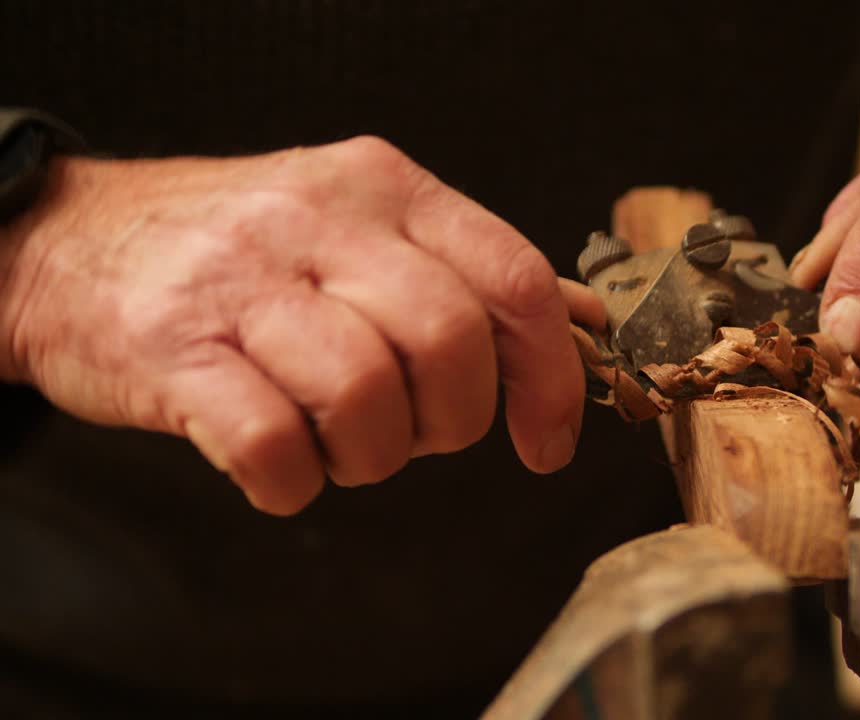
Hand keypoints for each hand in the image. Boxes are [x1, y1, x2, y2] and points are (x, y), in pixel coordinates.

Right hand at [0, 137, 596, 514]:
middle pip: (448, 342)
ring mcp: (240, 281)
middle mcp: (318, 219)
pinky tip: (282, 464)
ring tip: (339, 442)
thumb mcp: (360, 227)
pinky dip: (294, 481)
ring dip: (371, 455)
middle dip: (452, 422)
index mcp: (383, 187)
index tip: (546, 441)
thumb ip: (468, 273)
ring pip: (365, 397)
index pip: (512, 278)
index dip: (549, 376)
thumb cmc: (241, 251)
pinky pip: (272, 445)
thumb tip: (584, 323)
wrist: (70, 242)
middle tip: (416, 434)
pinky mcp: (172, 349)